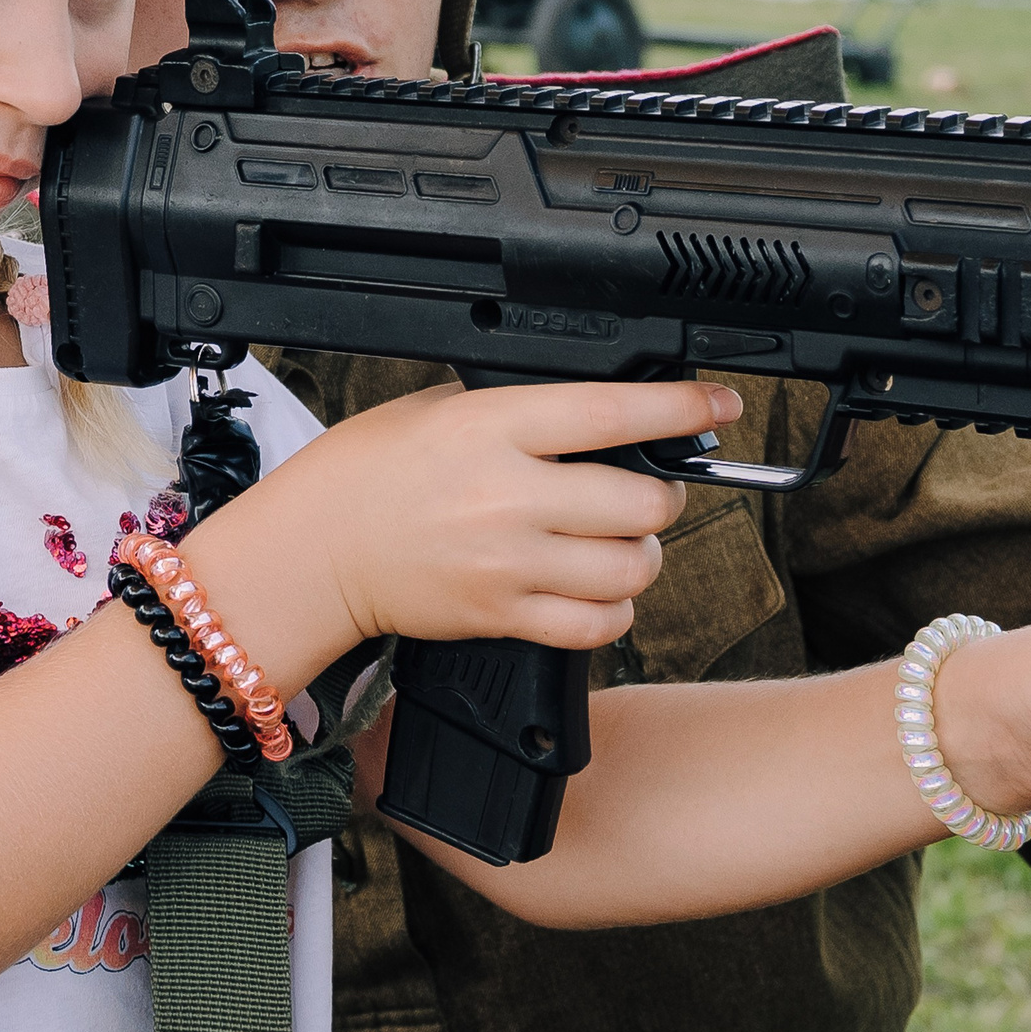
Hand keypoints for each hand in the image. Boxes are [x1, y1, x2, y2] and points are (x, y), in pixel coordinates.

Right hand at [218, 379, 732, 655]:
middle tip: (645, 487)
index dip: (683, 410)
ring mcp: (508, 563)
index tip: (717, 407)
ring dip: (642, 554)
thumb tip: (602, 416)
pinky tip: (595, 588)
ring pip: (630, 566)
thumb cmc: (368, 474)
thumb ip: (520, 413)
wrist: (314, 552)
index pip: (616, 414)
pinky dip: (613, 610)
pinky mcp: (501, 617)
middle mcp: (509, 496)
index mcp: (493, 427)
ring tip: (620, 541)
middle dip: (661, 493)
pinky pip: (596, 624)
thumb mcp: (441, 409)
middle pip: (641, 500)